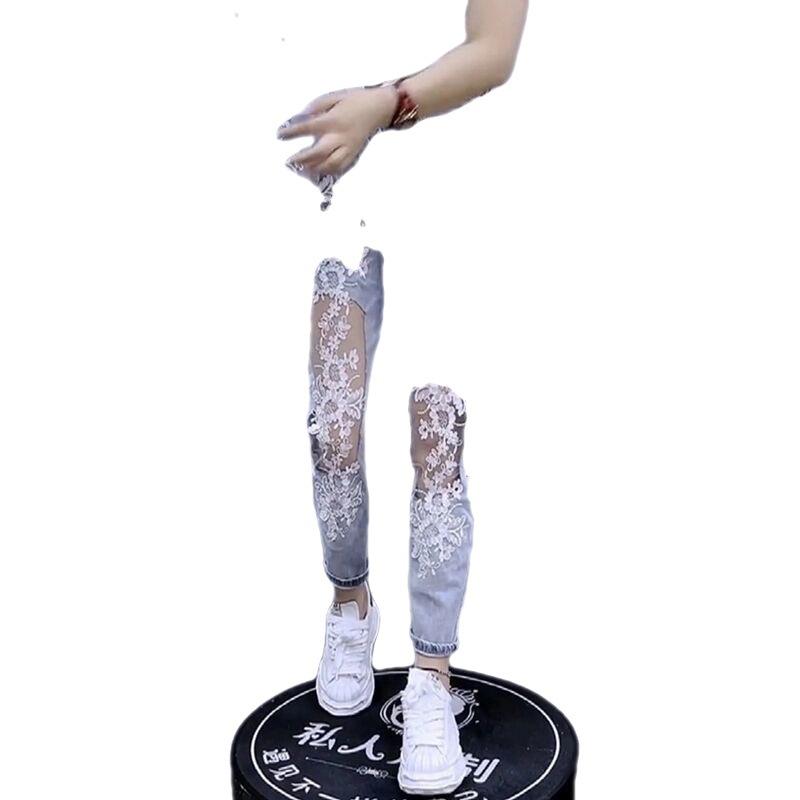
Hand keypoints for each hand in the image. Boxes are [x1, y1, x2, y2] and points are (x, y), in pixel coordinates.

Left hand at [276, 86, 395, 177]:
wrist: (378, 109)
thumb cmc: (353, 100)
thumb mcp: (331, 97)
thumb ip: (314, 108)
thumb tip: (298, 120)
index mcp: (333, 119)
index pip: (308, 127)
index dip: (292, 132)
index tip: (280, 134)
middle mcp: (341, 136)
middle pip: (319, 152)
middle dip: (302, 159)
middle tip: (288, 162)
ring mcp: (348, 148)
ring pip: (330, 165)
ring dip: (313, 169)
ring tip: (300, 169)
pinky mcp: (353, 155)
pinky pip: (340, 169)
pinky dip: (327, 173)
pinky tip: (316, 173)